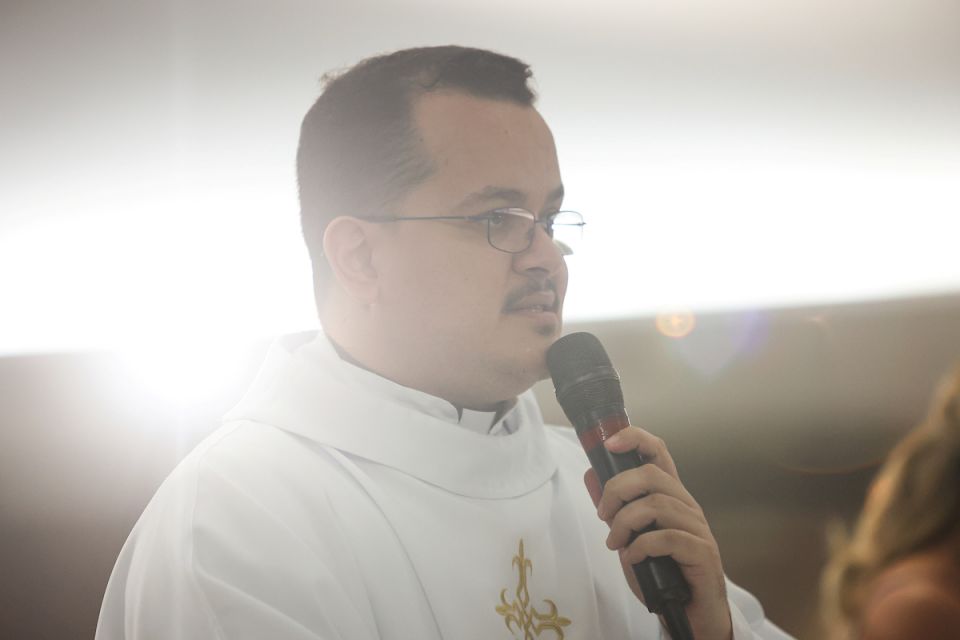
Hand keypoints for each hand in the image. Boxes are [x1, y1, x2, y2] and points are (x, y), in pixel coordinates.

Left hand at [583, 426, 732, 639]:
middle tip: (603, 515)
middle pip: (652, 474)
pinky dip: (641, 546)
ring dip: (625, 523)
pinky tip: (632, 558)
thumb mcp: (629, 536)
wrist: (688, 614)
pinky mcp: (702, 553)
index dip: (635, 439)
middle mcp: (687, 506)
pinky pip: (667, 538)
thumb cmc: (662, 573)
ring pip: (657, 505)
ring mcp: (697, 528)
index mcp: (670, 496)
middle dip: (618, 490)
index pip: (659, 452)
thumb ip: (614, 507)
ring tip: (615, 544)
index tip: (609, 443)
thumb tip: (592, 474)